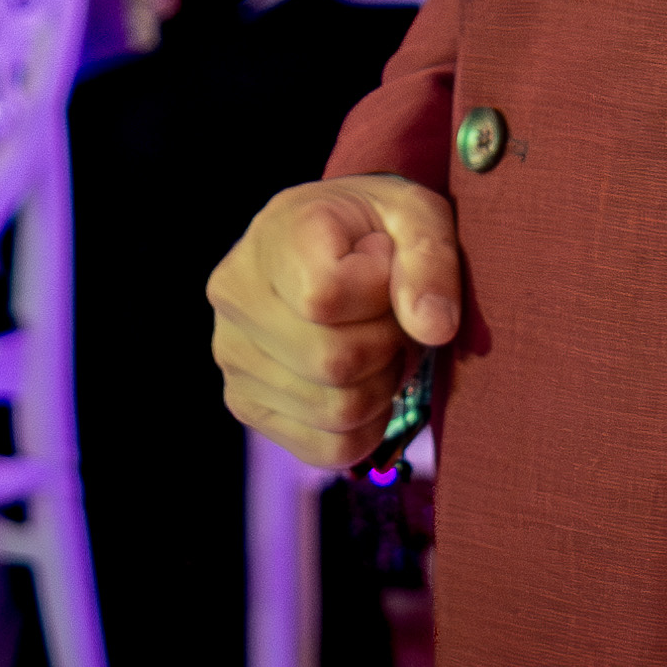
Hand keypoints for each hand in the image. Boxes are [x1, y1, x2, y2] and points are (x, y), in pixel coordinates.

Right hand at [210, 173, 466, 469]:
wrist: (332, 243)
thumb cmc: (376, 227)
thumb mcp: (417, 217)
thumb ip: (430, 263)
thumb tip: (433, 328)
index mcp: (272, 238)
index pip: (324, 297)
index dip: (378, 293)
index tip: (384, 264)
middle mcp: (235, 297)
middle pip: (332, 362)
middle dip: (386, 345)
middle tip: (388, 315)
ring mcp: (233, 356)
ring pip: (335, 411)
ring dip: (379, 384)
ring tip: (372, 341)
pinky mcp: (245, 404)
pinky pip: (327, 449)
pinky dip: (365, 427)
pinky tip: (362, 381)